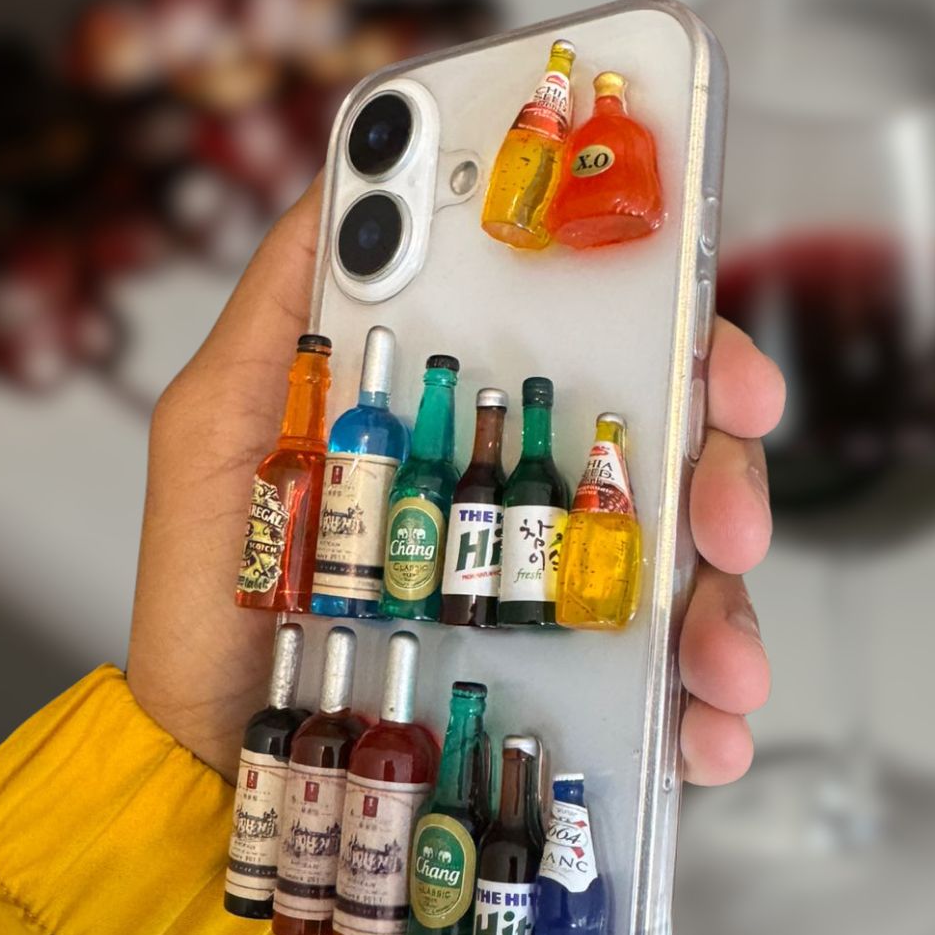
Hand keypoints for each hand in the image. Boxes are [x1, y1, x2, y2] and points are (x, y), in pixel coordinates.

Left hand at [128, 178, 783, 783]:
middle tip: (726, 532)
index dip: (691, 353)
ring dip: (730, 618)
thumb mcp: (220, 429)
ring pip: (687, 581)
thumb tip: (344, 182)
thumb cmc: (207, 590)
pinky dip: (700, 716)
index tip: (726, 380)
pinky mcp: (560, 691)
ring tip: (719, 675)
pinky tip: (701, 740)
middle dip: (729, 487)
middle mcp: (528, 503)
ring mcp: (551, 598)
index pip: (612, 359)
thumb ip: (279, 315)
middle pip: (675, 465)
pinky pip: (659, 691)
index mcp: (475, 427)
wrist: (204, 752)